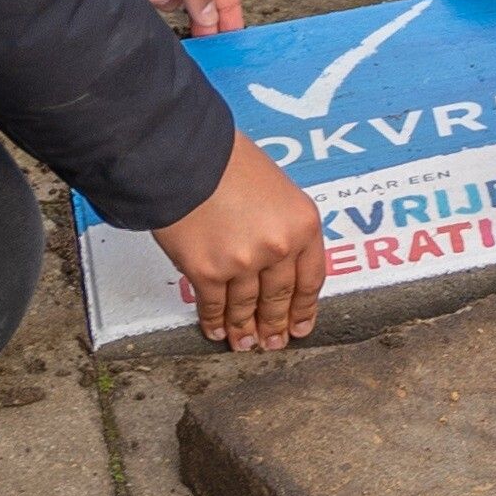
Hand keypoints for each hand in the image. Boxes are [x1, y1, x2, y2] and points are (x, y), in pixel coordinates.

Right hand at [153, 129, 326, 348]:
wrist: (185, 153)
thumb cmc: (226, 158)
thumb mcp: (274, 184)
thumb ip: (281, 221)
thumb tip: (276, 254)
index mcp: (303, 223)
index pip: (311, 278)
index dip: (304, 308)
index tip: (300, 325)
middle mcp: (279, 248)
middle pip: (279, 298)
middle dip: (274, 325)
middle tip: (273, 343)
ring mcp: (244, 264)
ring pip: (246, 307)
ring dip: (244, 329)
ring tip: (244, 343)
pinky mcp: (208, 272)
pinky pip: (214, 305)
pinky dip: (215, 321)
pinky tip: (216, 330)